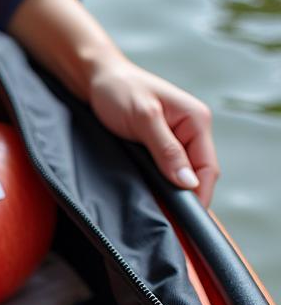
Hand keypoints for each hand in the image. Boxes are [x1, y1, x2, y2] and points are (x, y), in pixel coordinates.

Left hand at [8, 0, 218, 206]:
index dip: (199, 196)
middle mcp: (192, 130)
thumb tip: (188, 182)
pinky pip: (167, 172)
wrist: (97, 79)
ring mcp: (177, 139)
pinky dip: (162, 187)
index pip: (207, 168)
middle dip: (187, 200)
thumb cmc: (119, 91)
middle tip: (168, 225)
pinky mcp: (160, 145)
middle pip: (198, 175)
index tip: (185, 222)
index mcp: (196, 120)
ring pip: (182, 176)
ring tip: (159, 216)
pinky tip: (152, 199)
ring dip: (173, 195)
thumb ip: (167, 150)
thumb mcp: (143, 119)